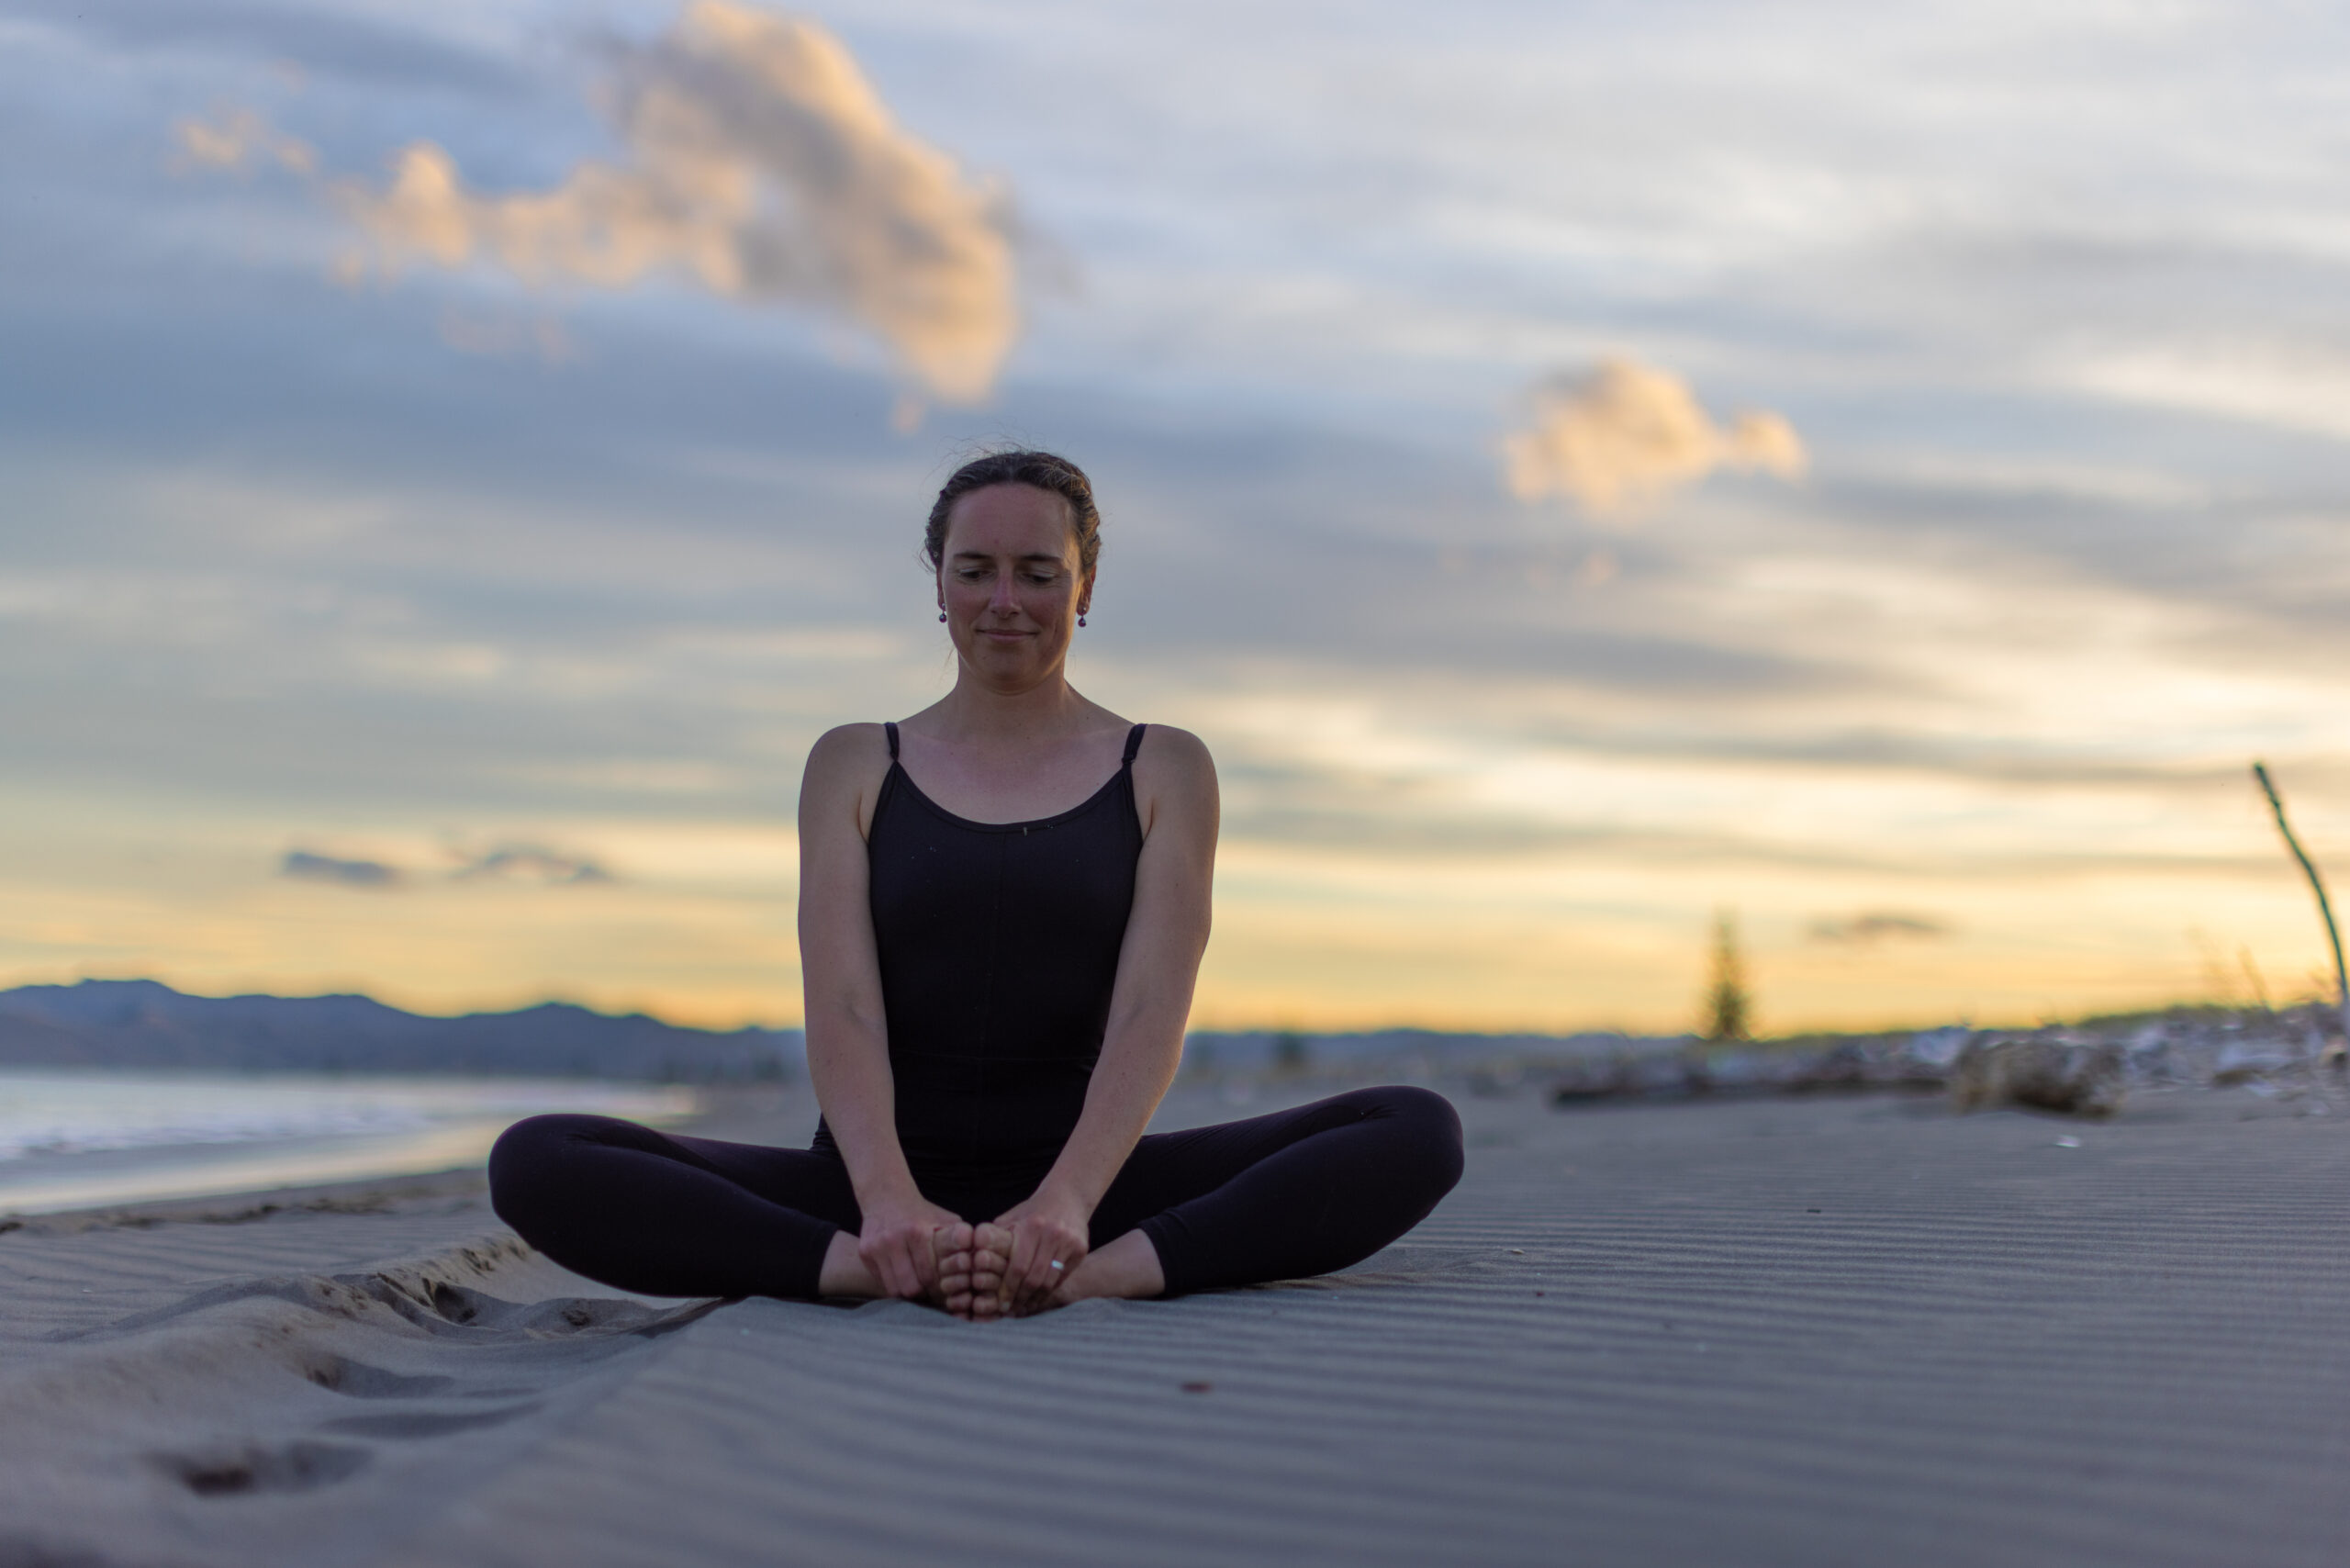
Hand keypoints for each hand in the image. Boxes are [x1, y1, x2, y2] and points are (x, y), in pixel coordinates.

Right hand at [855, 1193, 969, 1305]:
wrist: (886, 1195)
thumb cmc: (921, 1211)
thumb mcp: (945, 1219)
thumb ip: (962, 1238)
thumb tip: (978, 1258)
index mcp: (917, 1232)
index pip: (928, 1275)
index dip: (937, 1286)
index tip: (942, 1286)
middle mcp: (893, 1239)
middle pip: (909, 1288)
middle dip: (921, 1293)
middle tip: (928, 1291)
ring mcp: (876, 1247)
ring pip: (892, 1288)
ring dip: (905, 1290)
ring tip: (915, 1285)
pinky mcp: (864, 1252)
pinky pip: (880, 1280)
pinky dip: (891, 1281)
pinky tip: (901, 1274)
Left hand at [984, 1187, 1092, 1316]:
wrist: (1067, 1195)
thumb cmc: (1032, 1211)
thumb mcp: (1010, 1219)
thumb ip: (993, 1239)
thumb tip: (973, 1262)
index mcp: (1031, 1226)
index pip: (1018, 1267)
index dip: (1007, 1289)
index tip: (1000, 1303)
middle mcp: (1052, 1234)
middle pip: (1034, 1278)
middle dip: (1020, 1297)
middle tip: (1010, 1309)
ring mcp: (1069, 1242)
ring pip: (1050, 1281)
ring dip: (1034, 1298)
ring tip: (1022, 1306)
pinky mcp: (1081, 1249)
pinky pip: (1062, 1276)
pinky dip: (1049, 1290)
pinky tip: (1038, 1296)